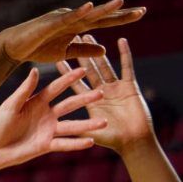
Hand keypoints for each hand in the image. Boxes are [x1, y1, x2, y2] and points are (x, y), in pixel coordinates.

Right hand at [0, 0, 146, 65]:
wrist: (14, 47)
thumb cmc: (37, 48)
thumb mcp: (66, 52)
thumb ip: (85, 50)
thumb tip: (105, 50)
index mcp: (78, 27)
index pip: (105, 21)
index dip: (122, 17)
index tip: (141, 13)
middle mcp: (74, 19)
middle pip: (102, 16)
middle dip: (121, 13)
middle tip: (143, 10)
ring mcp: (63, 19)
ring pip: (87, 14)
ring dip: (103, 8)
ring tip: (121, 2)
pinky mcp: (50, 23)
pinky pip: (67, 18)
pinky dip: (78, 12)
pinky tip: (89, 6)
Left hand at [0, 67, 105, 173]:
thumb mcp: (10, 106)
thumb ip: (24, 90)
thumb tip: (34, 69)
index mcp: (37, 101)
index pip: (56, 88)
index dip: (68, 79)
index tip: (83, 69)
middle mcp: (47, 114)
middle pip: (69, 105)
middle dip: (85, 99)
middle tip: (102, 93)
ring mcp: (49, 130)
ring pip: (72, 126)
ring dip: (88, 124)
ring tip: (105, 121)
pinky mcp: (47, 145)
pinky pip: (64, 144)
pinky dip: (77, 143)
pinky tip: (91, 141)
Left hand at [55, 36, 154, 152]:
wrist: (134, 144)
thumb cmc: (111, 141)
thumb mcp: (86, 132)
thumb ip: (72, 128)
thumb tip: (48, 125)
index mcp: (87, 102)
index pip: (72, 83)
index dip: (65, 70)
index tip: (56, 56)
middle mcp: (99, 93)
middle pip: (87, 70)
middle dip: (80, 55)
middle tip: (73, 38)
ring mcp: (115, 89)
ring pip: (104, 66)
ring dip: (97, 52)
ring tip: (90, 37)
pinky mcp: (130, 88)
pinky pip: (127, 68)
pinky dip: (124, 54)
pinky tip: (121, 41)